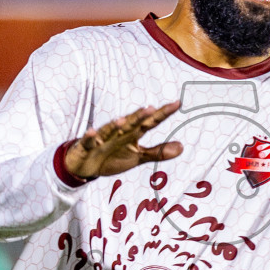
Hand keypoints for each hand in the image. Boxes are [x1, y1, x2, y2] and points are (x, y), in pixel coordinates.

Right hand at [63, 101, 182, 179]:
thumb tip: (182, 147)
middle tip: (151, 108)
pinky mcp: (87, 146)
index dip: (163, 114)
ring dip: (115, 125)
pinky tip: (93, 133)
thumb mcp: (138, 157)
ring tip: (123, 120)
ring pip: (109, 130)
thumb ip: (158, 152)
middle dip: (140, 117)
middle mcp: (119, 133)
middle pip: (131, 124)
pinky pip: (89, 141)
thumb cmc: (113, 157)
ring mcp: (102, 138)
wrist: (87, 166)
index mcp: (132, 134)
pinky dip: (91, 138)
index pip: (150, 123)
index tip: (177, 103)